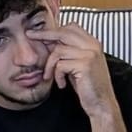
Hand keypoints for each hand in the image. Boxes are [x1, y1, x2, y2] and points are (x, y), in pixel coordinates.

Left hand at [28, 0, 119, 118]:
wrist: (101, 104)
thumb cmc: (87, 87)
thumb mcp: (76, 66)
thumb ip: (67, 53)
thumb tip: (48, 41)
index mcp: (92, 43)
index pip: (71, 27)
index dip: (54, 30)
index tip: (38, 33)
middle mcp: (93, 45)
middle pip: (64, 32)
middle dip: (44, 35)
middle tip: (30, 36)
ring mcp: (90, 54)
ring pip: (59, 50)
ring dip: (50, 65)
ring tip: (50, 77)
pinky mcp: (85, 65)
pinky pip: (61, 65)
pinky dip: (57, 75)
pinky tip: (62, 84)